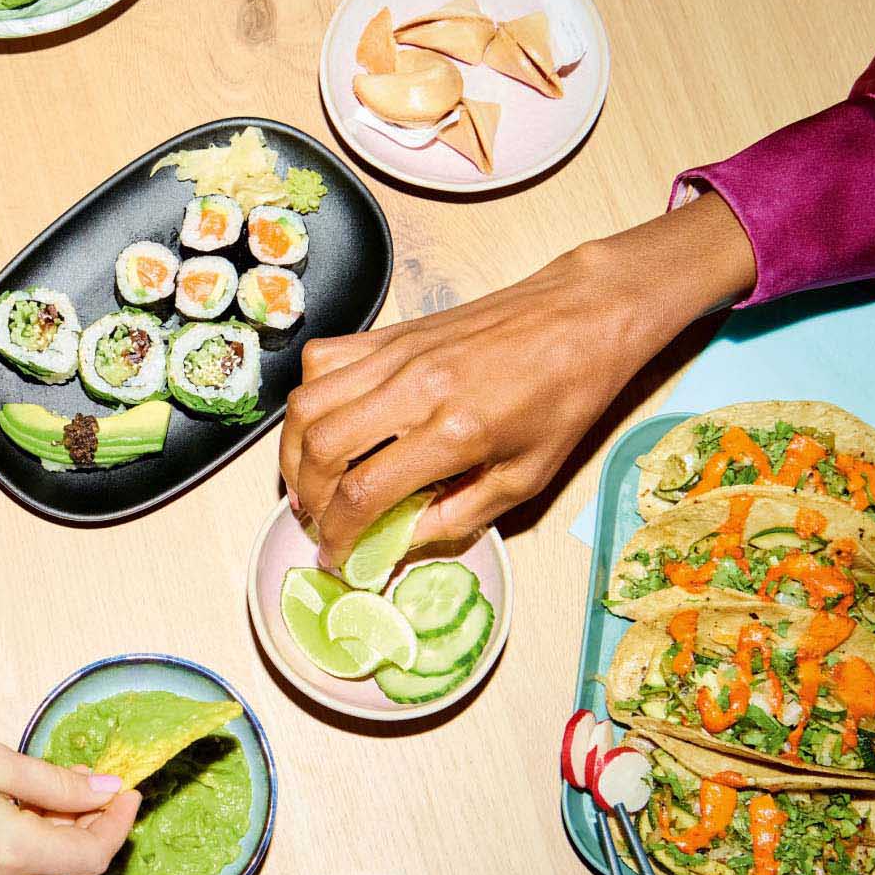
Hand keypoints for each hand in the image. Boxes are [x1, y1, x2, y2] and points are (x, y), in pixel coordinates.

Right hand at [0, 726, 139, 874]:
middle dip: (92, 832)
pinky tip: (16, 816)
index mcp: (11, 852)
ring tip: (53, 796)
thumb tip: (105, 789)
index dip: (119, 823)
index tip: (127, 790)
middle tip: (94, 787)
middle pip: (71, 872)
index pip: (93, 854)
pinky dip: (26, 854)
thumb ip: (55, 782)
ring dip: (59, 844)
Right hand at [279, 193, 756, 564]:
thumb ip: (460, 515)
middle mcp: (413, 388)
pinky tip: (324, 423)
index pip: (364, 492)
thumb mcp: (527, 478)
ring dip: (293, 451)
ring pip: (306, 403)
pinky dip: (307, 399)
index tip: (334, 557)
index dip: (337, 535)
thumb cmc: (564, 398)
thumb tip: (401, 543)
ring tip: (307, 481)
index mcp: (454, 432)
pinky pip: (321, 361)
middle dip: (306, 497)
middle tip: (317, 521)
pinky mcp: (391, 332)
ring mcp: (395, 354)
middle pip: (320, 448)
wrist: (580, 317)